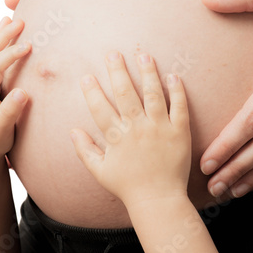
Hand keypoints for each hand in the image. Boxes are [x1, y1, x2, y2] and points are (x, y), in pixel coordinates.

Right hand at [70, 52, 190, 206]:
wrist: (158, 199)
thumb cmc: (128, 186)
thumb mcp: (100, 171)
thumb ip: (84, 150)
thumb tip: (72, 130)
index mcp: (117, 137)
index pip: (100, 108)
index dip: (92, 90)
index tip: (87, 75)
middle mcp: (137, 129)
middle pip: (125, 94)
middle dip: (118, 71)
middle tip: (113, 53)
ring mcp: (160, 128)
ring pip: (153, 94)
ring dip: (147, 73)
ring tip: (143, 55)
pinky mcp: (180, 132)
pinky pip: (180, 107)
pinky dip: (177, 91)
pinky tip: (173, 75)